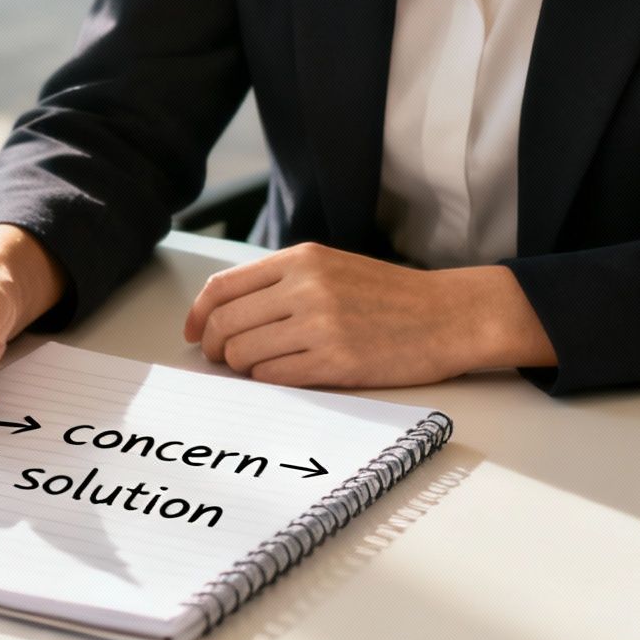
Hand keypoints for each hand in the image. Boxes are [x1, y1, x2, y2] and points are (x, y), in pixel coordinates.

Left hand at [182, 243, 555, 387]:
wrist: (447, 316)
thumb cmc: (389, 296)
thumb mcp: (331, 267)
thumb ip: (282, 282)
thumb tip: (224, 313)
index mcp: (301, 259)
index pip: (223, 286)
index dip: (197, 314)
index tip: (192, 332)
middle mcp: (306, 288)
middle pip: (225, 323)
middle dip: (213, 347)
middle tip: (220, 358)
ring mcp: (320, 325)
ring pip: (243, 353)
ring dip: (240, 367)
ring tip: (256, 367)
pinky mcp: (335, 362)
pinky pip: (273, 377)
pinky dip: (266, 380)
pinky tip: (281, 375)